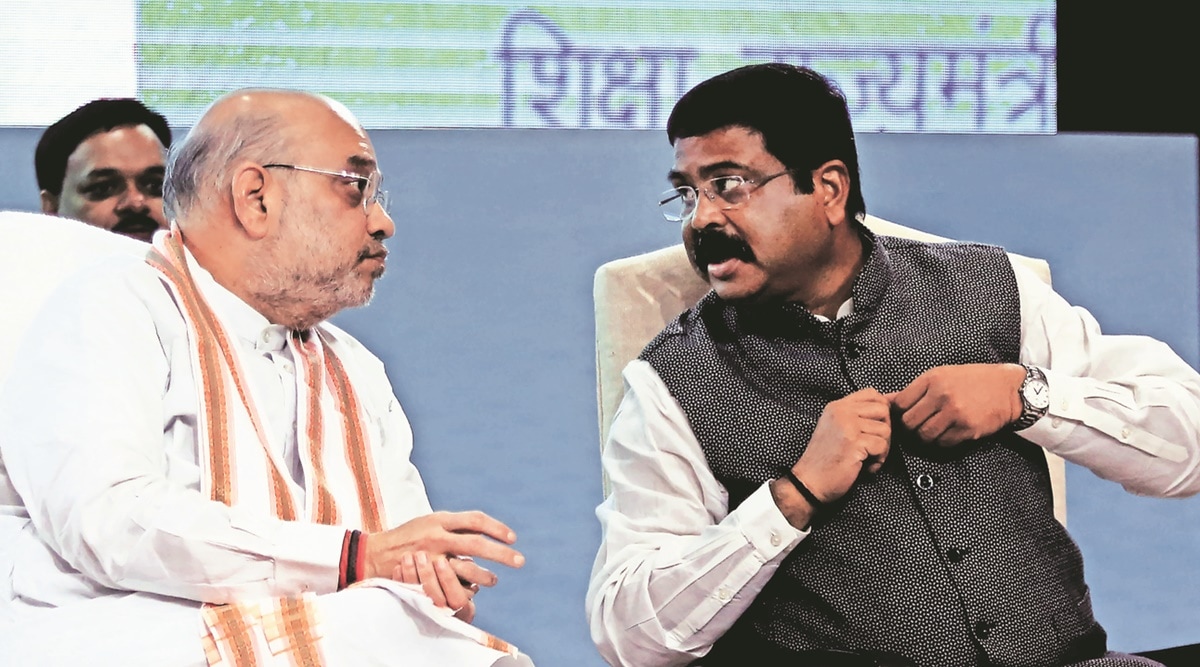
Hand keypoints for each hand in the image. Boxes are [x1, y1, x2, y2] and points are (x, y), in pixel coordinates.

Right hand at [362, 510, 524, 587]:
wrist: (376, 553)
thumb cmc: (409, 535)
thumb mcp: (431, 521)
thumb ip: (456, 526)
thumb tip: (485, 530)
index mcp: (440, 518)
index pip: (475, 520)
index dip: (496, 528)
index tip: (513, 538)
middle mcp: (436, 536)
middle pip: (476, 544)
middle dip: (501, 553)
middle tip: (520, 561)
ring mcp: (429, 557)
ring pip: (465, 568)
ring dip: (484, 576)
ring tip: (494, 580)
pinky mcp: (423, 575)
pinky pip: (449, 584)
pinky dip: (464, 588)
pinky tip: (472, 590)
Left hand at [394, 551, 479, 621]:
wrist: (437, 604)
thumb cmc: (458, 584)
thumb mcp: (468, 581)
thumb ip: (469, 570)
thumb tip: (471, 547)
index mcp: (464, 609)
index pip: (458, 599)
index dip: (449, 580)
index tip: (443, 560)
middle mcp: (445, 615)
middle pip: (436, 600)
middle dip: (427, 575)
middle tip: (422, 555)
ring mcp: (425, 615)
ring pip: (417, 599)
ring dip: (411, 575)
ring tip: (408, 556)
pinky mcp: (408, 610)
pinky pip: (401, 598)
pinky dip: (400, 581)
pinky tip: (398, 566)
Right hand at [791, 388, 891, 505]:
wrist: (809, 484)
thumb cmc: (825, 461)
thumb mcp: (837, 430)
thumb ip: (857, 417)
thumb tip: (888, 407)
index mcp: (837, 406)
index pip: (872, 393)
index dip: (883, 410)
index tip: (876, 429)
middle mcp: (841, 411)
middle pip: (883, 409)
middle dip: (885, 431)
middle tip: (873, 448)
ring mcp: (847, 425)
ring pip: (886, 429)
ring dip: (882, 449)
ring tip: (867, 459)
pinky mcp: (853, 442)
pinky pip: (882, 446)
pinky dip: (878, 461)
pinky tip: (864, 467)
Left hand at [888, 363, 1024, 445]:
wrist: (1007, 388)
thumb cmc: (973, 380)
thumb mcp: (942, 374)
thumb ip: (916, 389)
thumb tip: (888, 400)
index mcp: (932, 379)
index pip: (900, 403)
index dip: (897, 413)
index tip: (902, 416)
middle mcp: (942, 395)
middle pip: (909, 422)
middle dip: (909, 428)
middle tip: (916, 427)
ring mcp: (955, 413)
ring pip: (924, 436)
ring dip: (924, 437)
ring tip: (932, 431)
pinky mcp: (967, 429)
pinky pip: (943, 443)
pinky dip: (941, 442)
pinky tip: (947, 434)